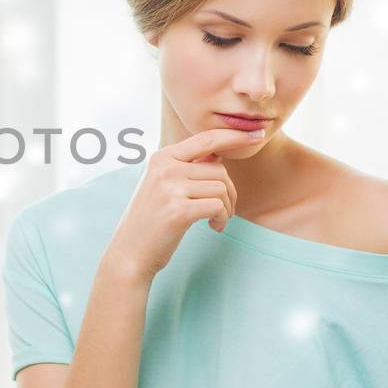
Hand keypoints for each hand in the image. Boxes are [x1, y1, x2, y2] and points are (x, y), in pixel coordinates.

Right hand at [104, 128, 263, 280]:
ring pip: (222, 188)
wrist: (130, 252)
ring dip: (227, 208)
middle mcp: (165, 168)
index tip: (257, 135)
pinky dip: (222, 218)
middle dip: (230, 192)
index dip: (234, 136)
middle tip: (223, 211)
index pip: (206, 139)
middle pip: (219, 170)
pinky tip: (213, 227)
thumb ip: (188, 167)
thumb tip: (220, 151)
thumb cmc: (152, 220)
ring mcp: (170, 188)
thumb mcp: (163, 185)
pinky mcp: (179, 210)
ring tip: (216, 220)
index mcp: (161, 157)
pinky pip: (218, 206)